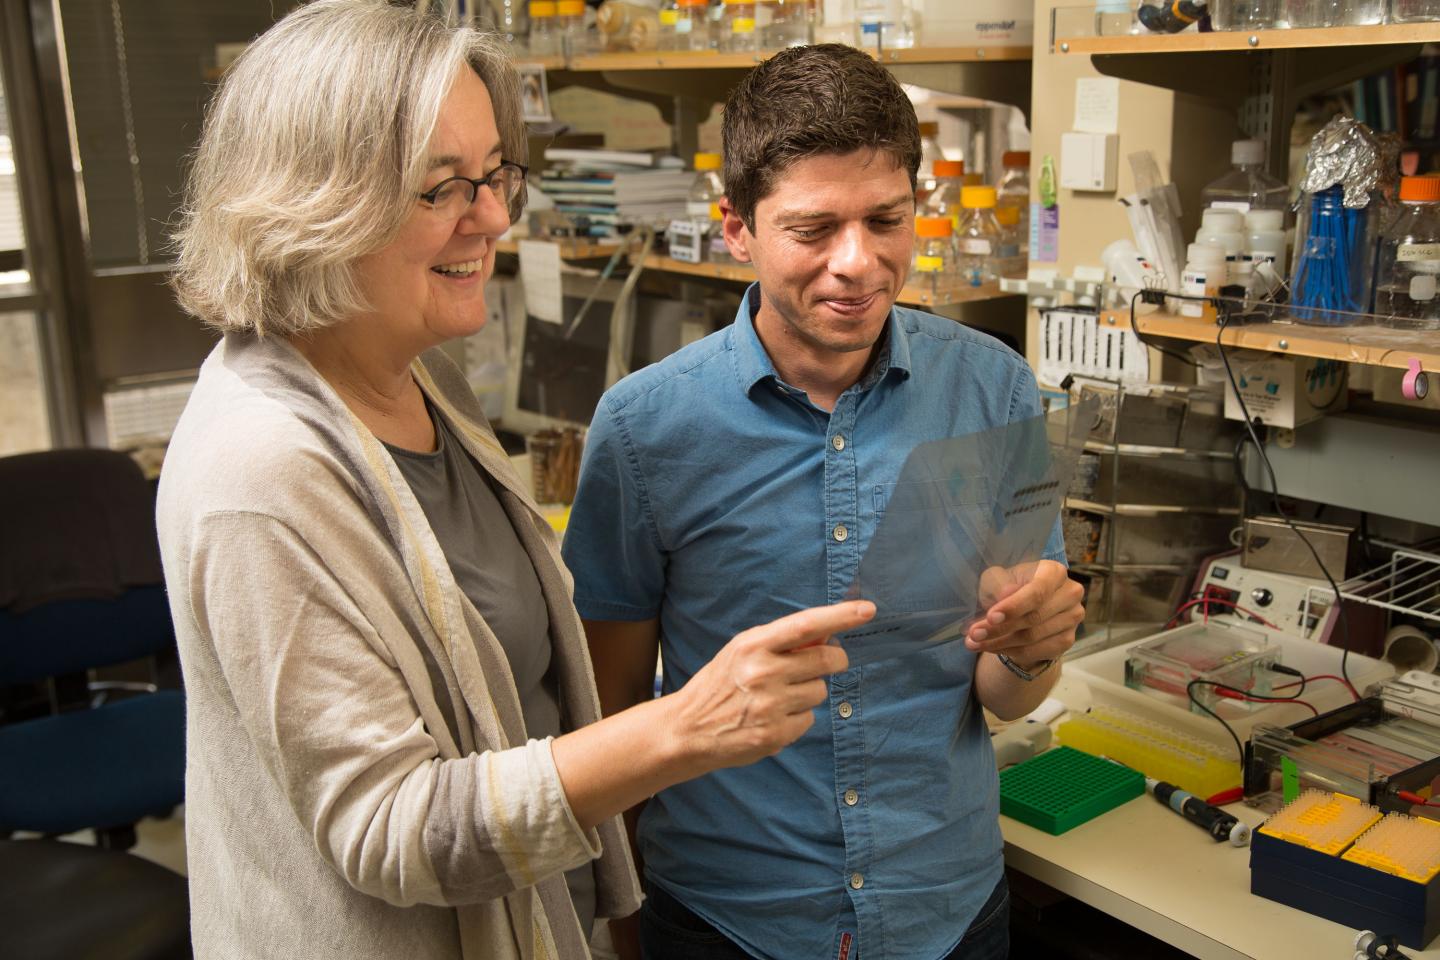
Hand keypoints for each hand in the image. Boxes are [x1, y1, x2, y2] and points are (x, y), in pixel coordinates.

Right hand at [667, 601, 871, 773]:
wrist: (687, 729)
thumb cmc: (719, 684)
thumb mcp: (741, 651)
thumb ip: (780, 642)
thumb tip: (825, 635)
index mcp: (753, 645)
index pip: (806, 625)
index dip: (840, 616)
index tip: (867, 610)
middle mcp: (763, 672)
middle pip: (825, 661)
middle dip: (834, 661)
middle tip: (826, 664)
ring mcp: (770, 705)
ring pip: (819, 692)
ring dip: (809, 693)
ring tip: (779, 697)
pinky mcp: (775, 734)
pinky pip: (808, 719)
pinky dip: (797, 718)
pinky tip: (772, 718)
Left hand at [964, 560, 1083, 668]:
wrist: (1023, 605)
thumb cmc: (1008, 585)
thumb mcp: (997, 578)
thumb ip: (999, 583)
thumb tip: (1006, 594)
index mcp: (1054, 572)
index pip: (1037, 592)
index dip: (1014, 606)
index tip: (991, 617)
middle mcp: (1070, 594)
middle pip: (1034, 617)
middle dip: (999, 628)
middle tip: (973, 634)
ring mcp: (1072, 619)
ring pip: (1032, 638)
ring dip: (999, 642)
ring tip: (974, 642)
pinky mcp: (1067, 640)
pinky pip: (1036, 652)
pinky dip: (1009, 651)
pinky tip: (991, 647)